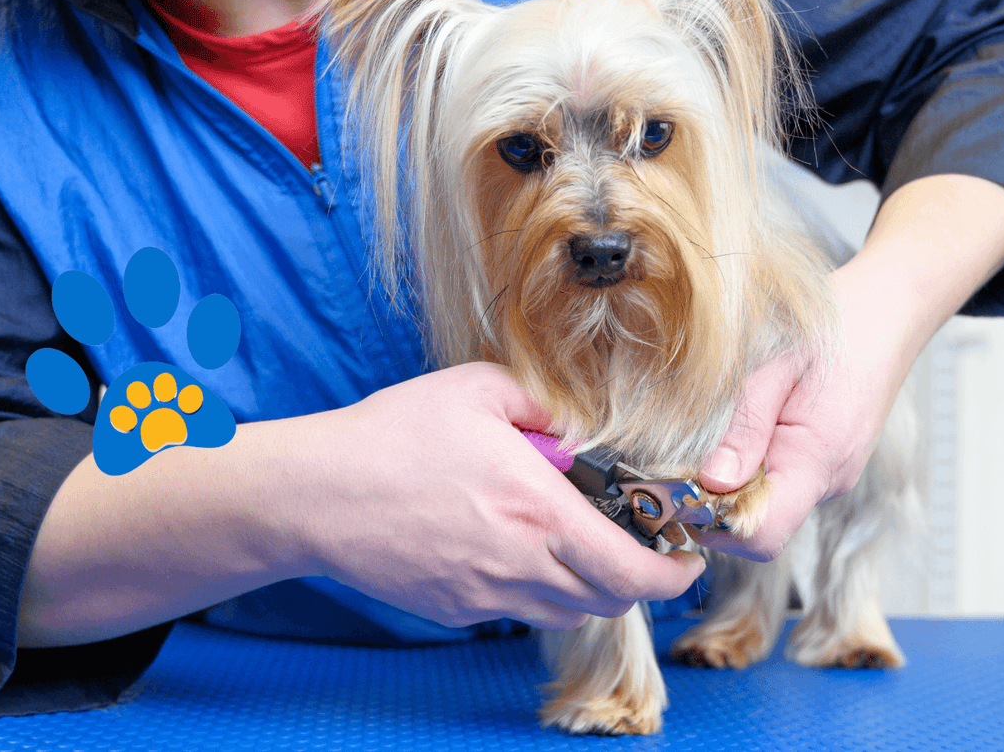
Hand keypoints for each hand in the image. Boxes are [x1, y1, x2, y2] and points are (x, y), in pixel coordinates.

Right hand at [296, 362, 705, 628]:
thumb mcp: (479, 390)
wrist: (317, 494)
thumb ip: (546, 404)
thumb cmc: (394, 435)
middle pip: (608, 600)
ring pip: (566, 613)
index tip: (686, 557)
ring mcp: (486, 595)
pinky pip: (516, 611)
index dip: (674, 574)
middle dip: (636, 579)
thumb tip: (584, 424)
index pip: (634, 572)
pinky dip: (534, 590)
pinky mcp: (455, 610)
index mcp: (540, 512)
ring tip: (573, 545)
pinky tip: (511, 548)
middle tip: (637, 547)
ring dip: (586, 587)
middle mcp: (520, 565)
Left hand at [693, 278, 904, 560]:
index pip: (761, 534)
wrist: (890, 310)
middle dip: (715, 504)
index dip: (714, 522)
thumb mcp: (776, 368)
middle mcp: (828, 481)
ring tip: (719, 434)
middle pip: (758, 527)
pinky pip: (781, 483)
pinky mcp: (826, 463)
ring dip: (733, 485)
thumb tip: (712, 481)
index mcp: (817, 461)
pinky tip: (746, 430)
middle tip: (684, 458)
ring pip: (768, 507)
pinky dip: (753, 470)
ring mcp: (831, 475)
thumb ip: (745, 427)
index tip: (681, 487)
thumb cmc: (837, 328)